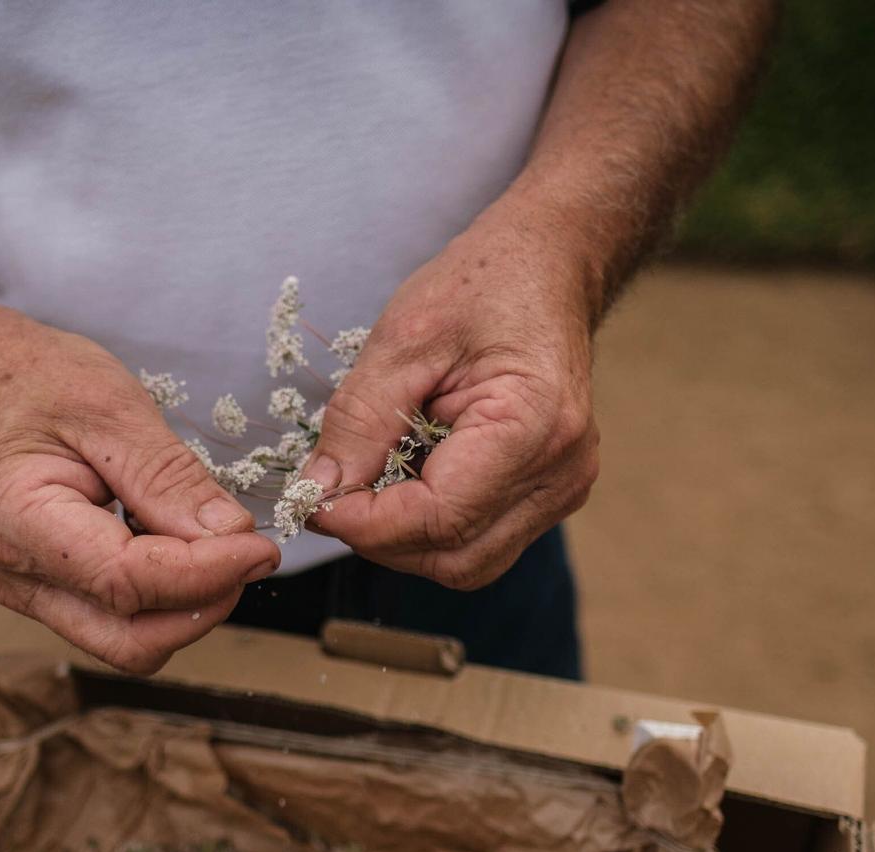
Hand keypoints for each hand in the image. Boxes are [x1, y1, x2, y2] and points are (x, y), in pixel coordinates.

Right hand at [0, 310, 279, 672]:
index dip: (205, 573)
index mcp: (15, 519)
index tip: (261, 548)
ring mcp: (27, 593)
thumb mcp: (110, 406)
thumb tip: (233, 536)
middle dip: (202, 605)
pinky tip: (175, 542)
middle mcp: (13, 575)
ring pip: (128, 643)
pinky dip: (165, 596)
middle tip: (246, 551)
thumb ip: (171, 477)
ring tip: (210, 541)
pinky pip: (119, 622)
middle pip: (128, 640)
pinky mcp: (48, 596)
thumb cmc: (35, 382)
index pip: (126, 582)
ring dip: (188, 605)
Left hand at [302, 198, 600, 588]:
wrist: (546, 266)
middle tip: (331, 495)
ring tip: (369, 483)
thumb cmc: (483, 285)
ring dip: (404, 538)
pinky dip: (430, 526)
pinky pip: (481, 540)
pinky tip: (407, 479)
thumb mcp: (403, 338)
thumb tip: (318, 492)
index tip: (312, 500)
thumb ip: (358, 420)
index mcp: (533, 426)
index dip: (365, 523)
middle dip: (381, 538)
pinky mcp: (549, 494)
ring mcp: (562, 489)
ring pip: (467, 561)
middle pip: (455, 556)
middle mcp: (561, 472)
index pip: (438, 518)